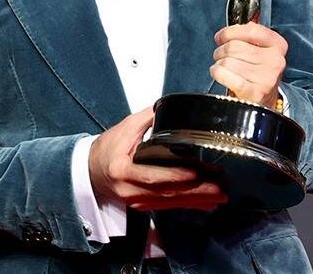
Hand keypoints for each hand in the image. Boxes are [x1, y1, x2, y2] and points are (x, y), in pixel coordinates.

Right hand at [89, 107, 227, 211]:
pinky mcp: (143, 205)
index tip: (195, 173)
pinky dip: (189, 204)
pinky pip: (169, 206)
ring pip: (171, 202)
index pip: (152, 175)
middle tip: (219, 187)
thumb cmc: (108, 148)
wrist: (92, 169)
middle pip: (167, 192)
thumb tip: (170, 107)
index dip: (174, 176)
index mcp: (122, 169)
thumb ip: (148, 118)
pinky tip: (207, 203)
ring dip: (198, 199)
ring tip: (220, 194)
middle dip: (196, 191)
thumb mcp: (125, 128)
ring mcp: (136, 200)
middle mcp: (130, 189)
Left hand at [210, 23, 287, 108]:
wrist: (263, 103)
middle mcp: (275, 60)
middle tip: (222, 58)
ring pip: (227, 61)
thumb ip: (247, 37)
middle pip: (234, 46)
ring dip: (219, 64)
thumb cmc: (257, 74)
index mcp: (278, 45)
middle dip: (221, 51)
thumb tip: (225, 33)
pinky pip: (226, 75)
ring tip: (225, 69)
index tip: (221, 37)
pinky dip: (218, 73)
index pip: (251, 30)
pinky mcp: (255, 92)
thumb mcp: (260, 51)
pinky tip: (219, 73)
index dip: (230, 32)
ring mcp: (267, 77)